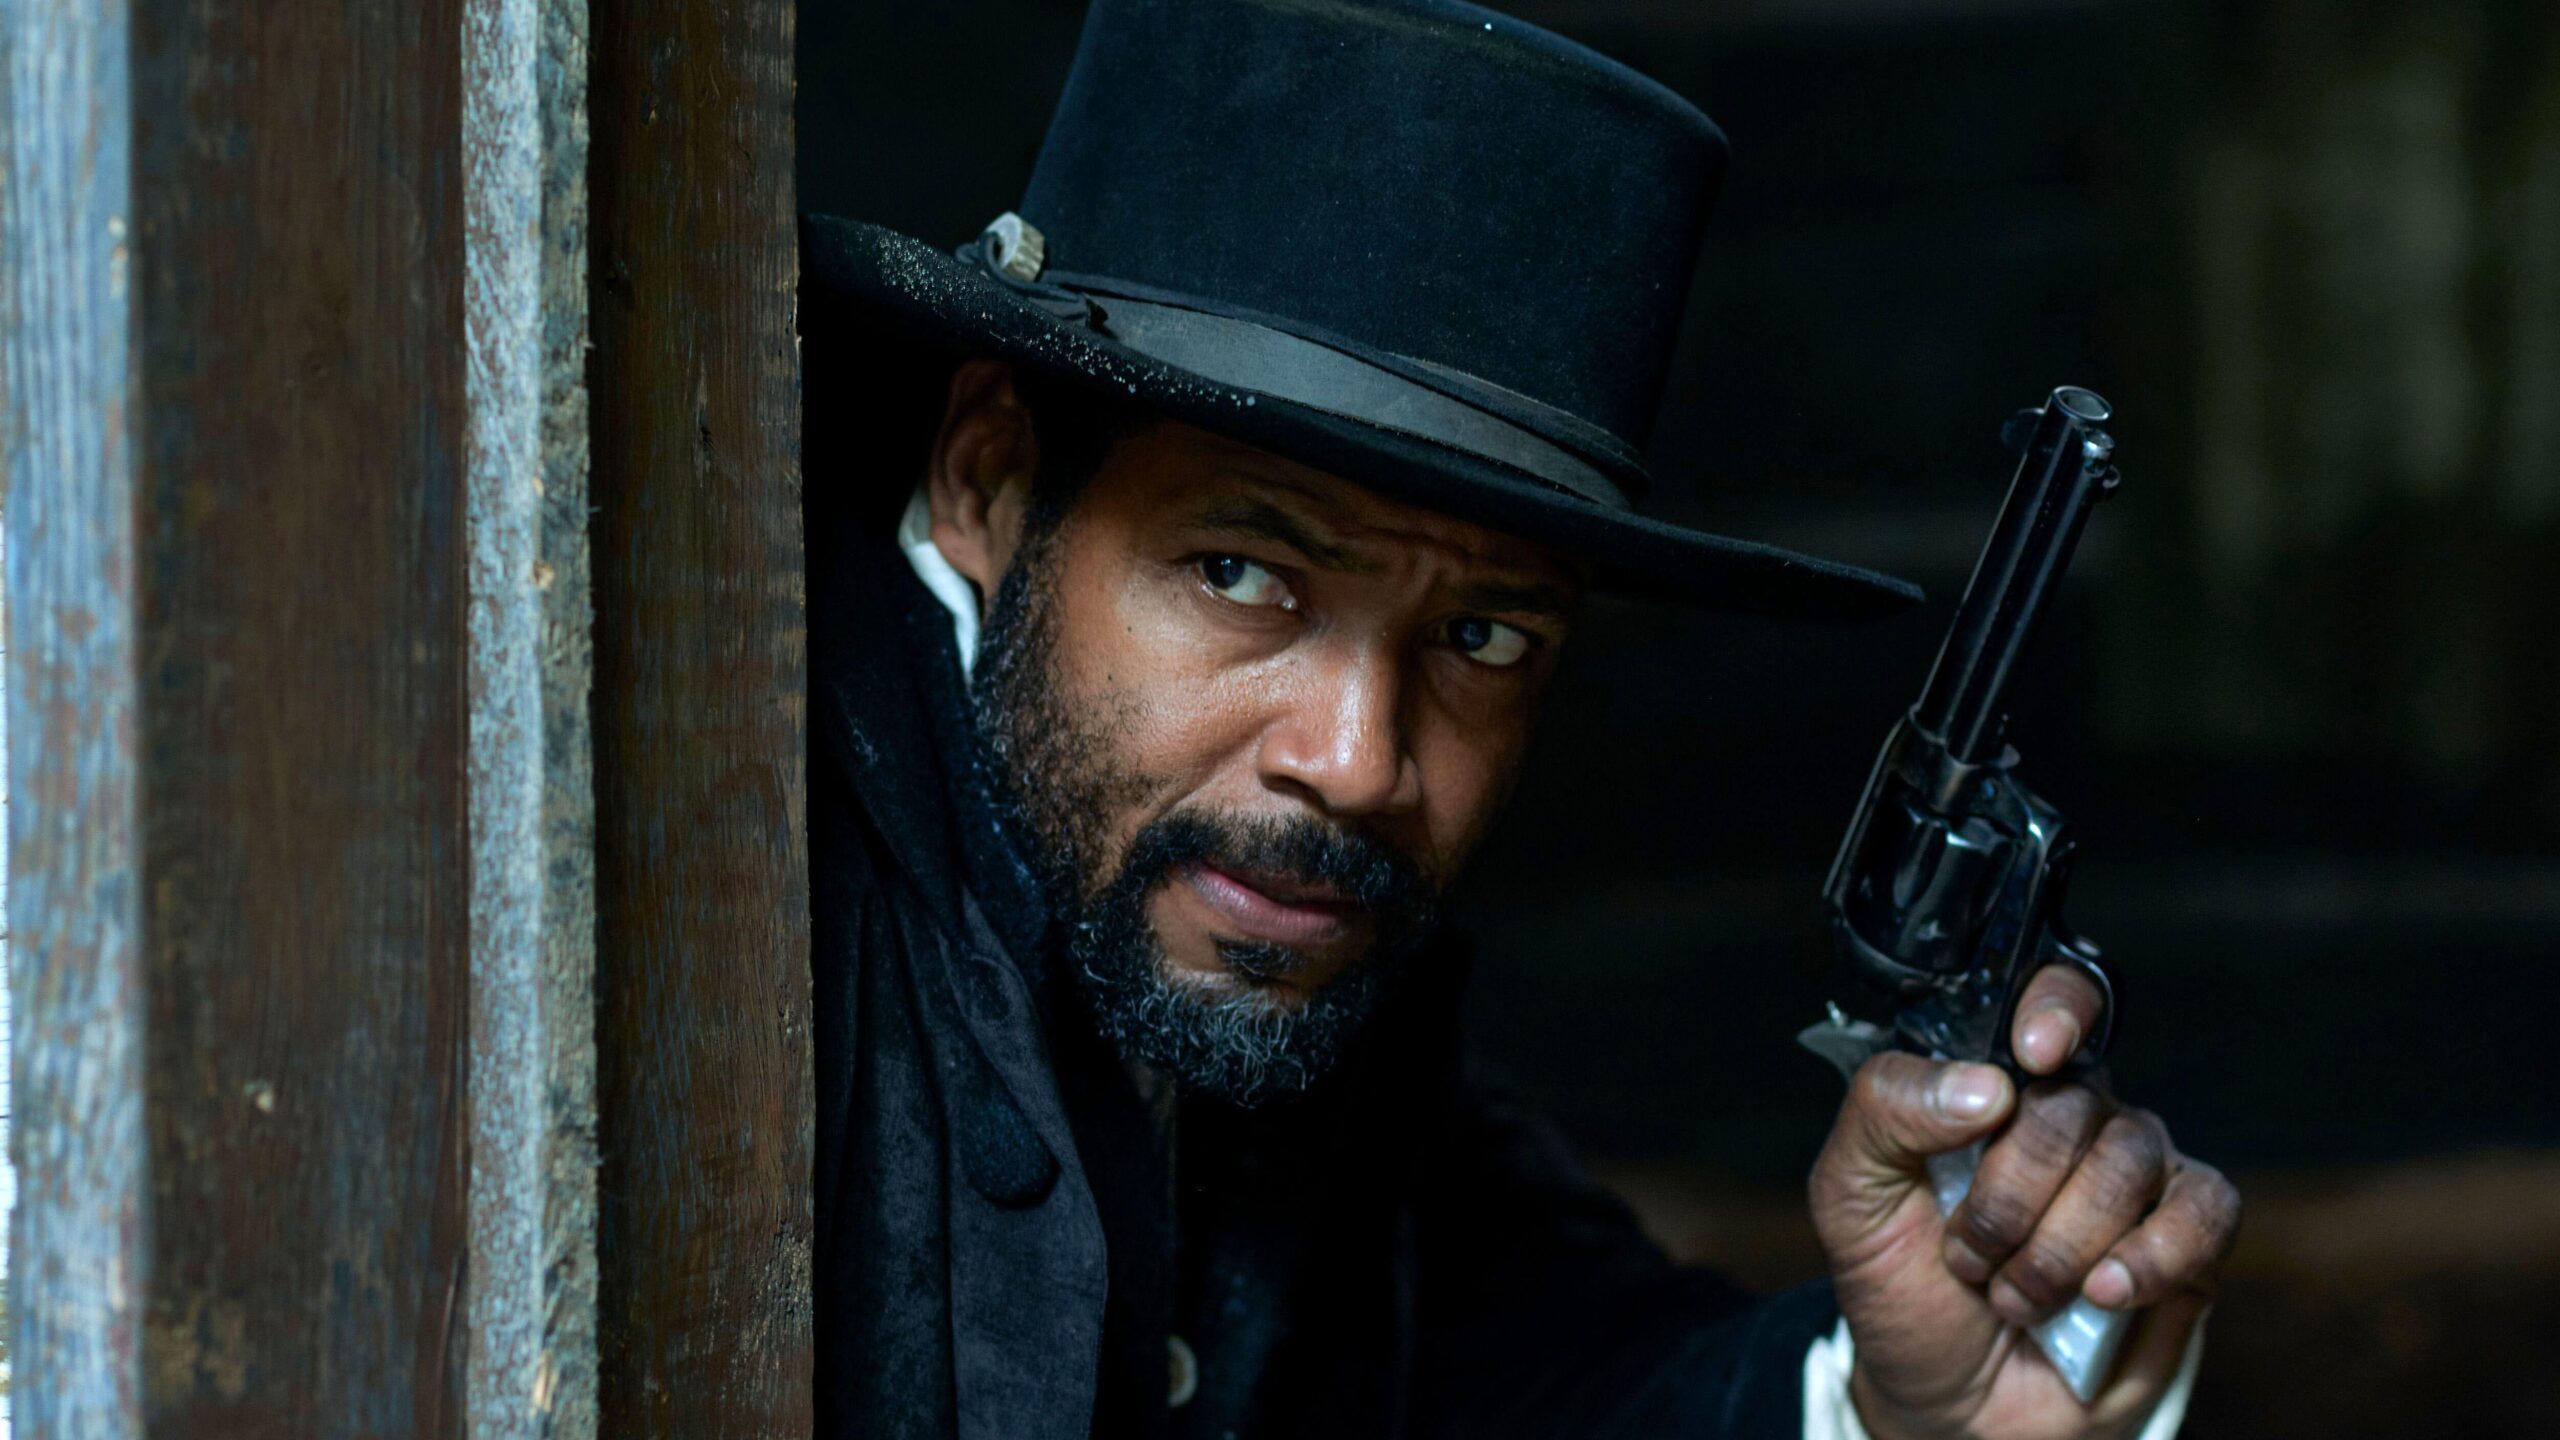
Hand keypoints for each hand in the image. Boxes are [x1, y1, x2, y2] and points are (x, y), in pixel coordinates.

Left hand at [1807, 967, 2240, 1439]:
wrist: (1948, 1400)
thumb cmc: (1903, 1287)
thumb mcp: (1849, 1197)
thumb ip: (1886, 1112)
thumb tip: (1984, 1083)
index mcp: (1994, 1084)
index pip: (2049, 999)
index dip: (2054, 1006)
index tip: (2032, 1051)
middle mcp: (2075, 1114)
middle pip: (2073, 1103)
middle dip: (2009, 1193)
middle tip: (1969, 1256)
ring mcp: (2136, 1173)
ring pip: (2129, 1160)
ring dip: (2058, 1245)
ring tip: (2014, 1295)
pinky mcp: (2188, 1238)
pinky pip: (2205, 1212)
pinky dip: (2153, 1255)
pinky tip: (2102, 1293)